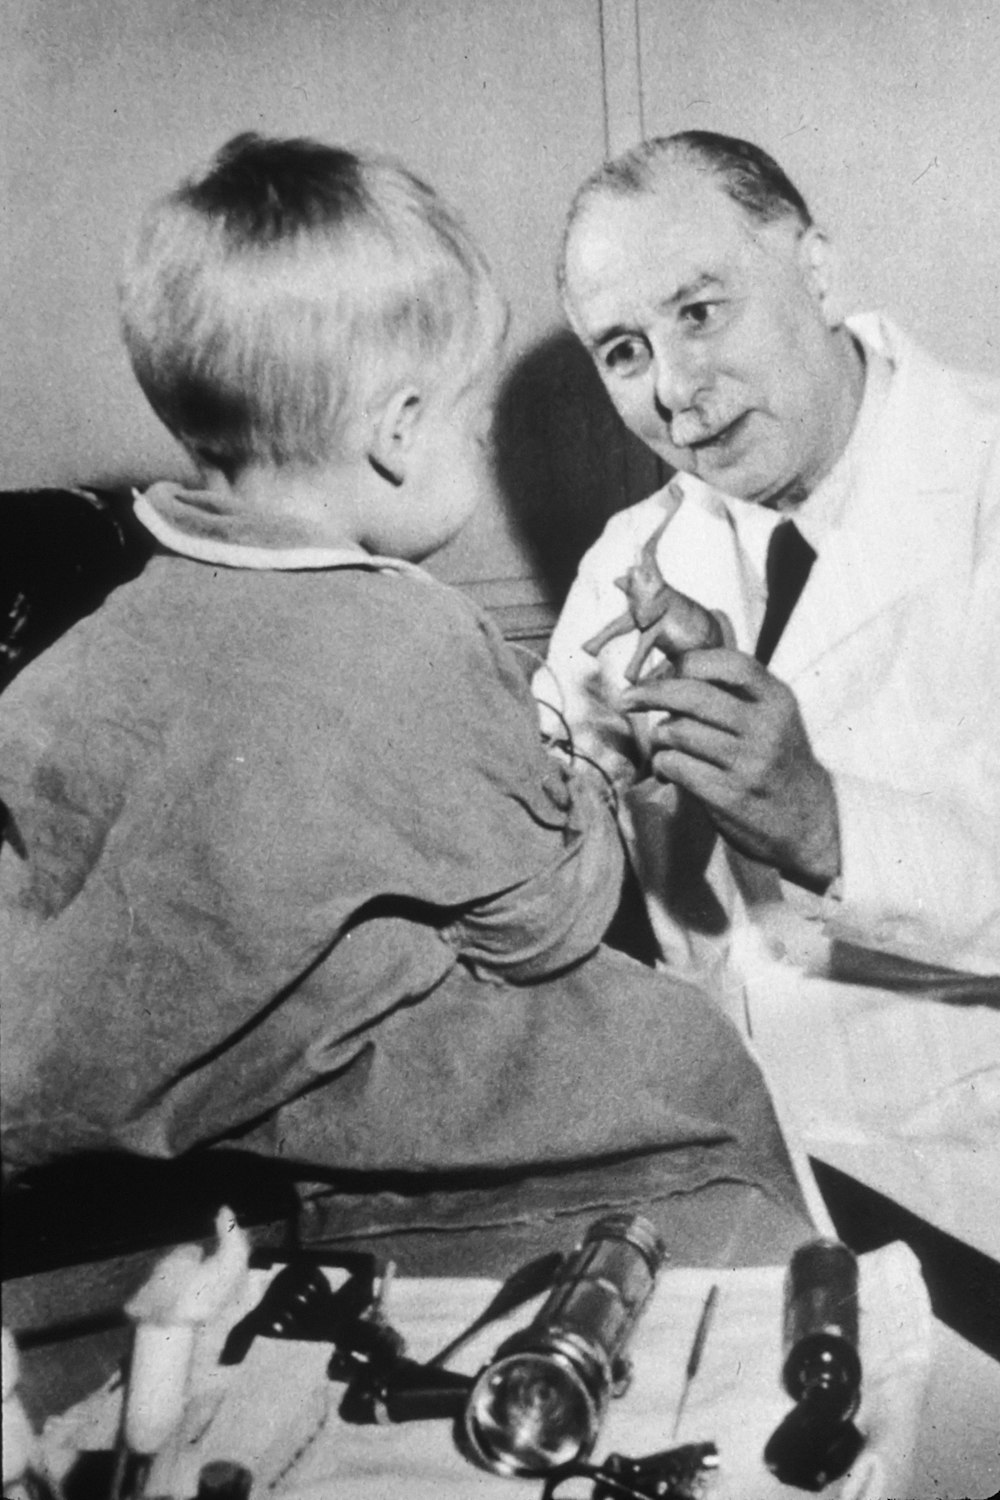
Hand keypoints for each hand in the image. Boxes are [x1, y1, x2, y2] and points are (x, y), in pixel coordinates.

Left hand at [622, 648, 840, 889]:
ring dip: (659, 736)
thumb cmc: (777, 762)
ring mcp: (748, 763)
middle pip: (693, 696)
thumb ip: (735, 692)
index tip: (663, 670)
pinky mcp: (729, 795)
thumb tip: (671, 667)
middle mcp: (766, 728)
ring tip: (664, 745)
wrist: (809, 821)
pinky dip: (662, 764)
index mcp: (777, 700)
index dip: (688, 662)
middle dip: (650, 693)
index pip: (729, 664)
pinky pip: (676, 765)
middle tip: (627, 698)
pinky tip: (667, 769)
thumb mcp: (773, 717)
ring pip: (679, 731)